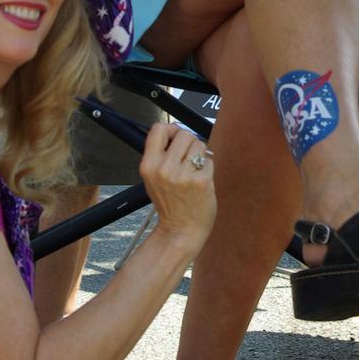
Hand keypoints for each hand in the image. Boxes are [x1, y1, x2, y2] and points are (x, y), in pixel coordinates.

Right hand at [139, 123, 215, 249]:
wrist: (181, 230)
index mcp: (149, 166)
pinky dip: (208, 168)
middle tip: (188, 159)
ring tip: (194, 171)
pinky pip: (210, 160)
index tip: (175, 140)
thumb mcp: (153, 178)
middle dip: (190, 143)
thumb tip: (175, 129)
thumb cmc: (169, 202)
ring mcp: (183, 175)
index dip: (170, 130)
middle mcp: (164, 169)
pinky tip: (201, 181)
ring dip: (200, 155)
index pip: (158, 128)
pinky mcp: (201, 181)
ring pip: (199, 144)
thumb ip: (160, 154)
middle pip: (184, 134)